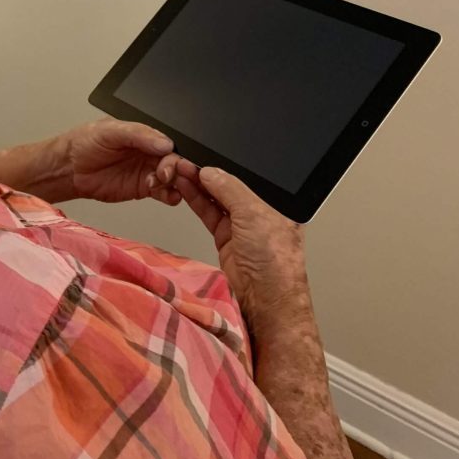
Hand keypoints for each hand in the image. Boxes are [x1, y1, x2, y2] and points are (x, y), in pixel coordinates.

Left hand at [63, 118, 183, 204]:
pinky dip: (171, 196)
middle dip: (176, 168)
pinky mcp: (144, 189)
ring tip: (160, 183)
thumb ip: (138, 134)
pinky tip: (169, 196)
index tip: (174, 157)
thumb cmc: (86, 142)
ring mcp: (148, 170)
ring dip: (174, 182)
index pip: (170, 141)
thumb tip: (164, 142)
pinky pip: (164, 193)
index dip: (176, 150)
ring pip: (173, 178)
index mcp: (146, 134)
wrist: (70, 167)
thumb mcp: (111, 131)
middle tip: (165, 173)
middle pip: (175, 160)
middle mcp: (150, 152)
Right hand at [173, 164, 308, 322]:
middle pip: (230, 187)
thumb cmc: (275, 262)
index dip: (226, 167)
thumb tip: (211, 172)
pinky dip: (196, 200)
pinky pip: (210, 214)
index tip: (204, 157)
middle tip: (187, 161)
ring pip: (217, 198)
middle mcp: (260, 213)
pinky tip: (186, 187)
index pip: (248, 177)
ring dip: (198, 185)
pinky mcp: (227, 239)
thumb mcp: (254, 215)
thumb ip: (231, 190)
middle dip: (208, 174)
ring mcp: (242, 227)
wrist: (265, 301)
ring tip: (180, 170)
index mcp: (278, 203)